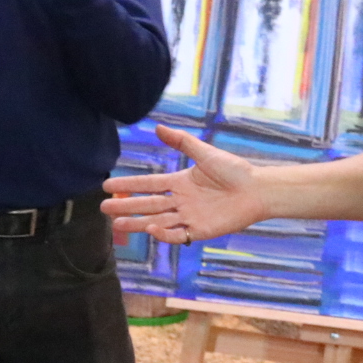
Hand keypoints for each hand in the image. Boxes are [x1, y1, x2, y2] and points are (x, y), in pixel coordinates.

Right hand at [101, 124, 268, 243]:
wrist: (257, 189)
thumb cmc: (234, 170)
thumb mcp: (205, 153)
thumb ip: (181, 142)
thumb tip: (157, 127)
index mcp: (180, 182)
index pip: (149, 184)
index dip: (129, 185)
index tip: (108, 186)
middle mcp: (181, 201)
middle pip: (148, 204)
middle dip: (126, 206)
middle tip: (104, 208)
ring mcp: (189, 216)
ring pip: (157, 221)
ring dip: (138, 223)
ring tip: (117, 224)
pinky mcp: (200, 230)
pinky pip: (178, 234)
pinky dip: (164, 234)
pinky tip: (151, 229)